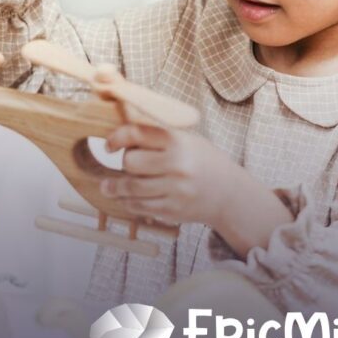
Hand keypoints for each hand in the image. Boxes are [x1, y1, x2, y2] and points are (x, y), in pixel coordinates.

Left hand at [101, 124, 235, 229]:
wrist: (229, 193)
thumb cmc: (204, 162)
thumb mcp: (187, 140)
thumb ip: (158, 135)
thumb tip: (122, 127)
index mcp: (179, 142)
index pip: (137, 134)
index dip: (117, 138)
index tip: (109, 145)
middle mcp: (177, 165)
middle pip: (130, 162)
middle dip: (123, 163)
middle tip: (126, 165)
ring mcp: (175, 190)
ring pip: (131, 188)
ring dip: (115, 188)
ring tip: (108, 187)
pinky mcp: (172, 210)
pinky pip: (140, 207)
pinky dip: (128, 203)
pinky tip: (126, 199)